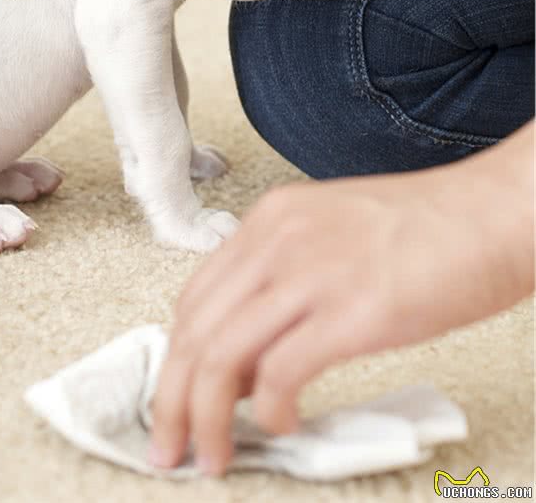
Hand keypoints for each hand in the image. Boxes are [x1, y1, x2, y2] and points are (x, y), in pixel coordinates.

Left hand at [149, 130, 533, 476]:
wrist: (494, 211)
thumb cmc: (428, 228)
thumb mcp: (333, 235)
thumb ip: (285, 283)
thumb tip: (255, 358)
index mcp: (272, 220)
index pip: (195, 297)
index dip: (176, 357)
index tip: (177, 395)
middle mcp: (279, 240)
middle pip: (194, 330)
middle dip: (171, 398)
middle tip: (170, 443)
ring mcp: (313, 273)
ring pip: (221, 356)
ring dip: (205, 417)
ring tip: (213, 454)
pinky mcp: (353, 312)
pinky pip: (281, 373)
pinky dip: (270, 411)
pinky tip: (283, 423)